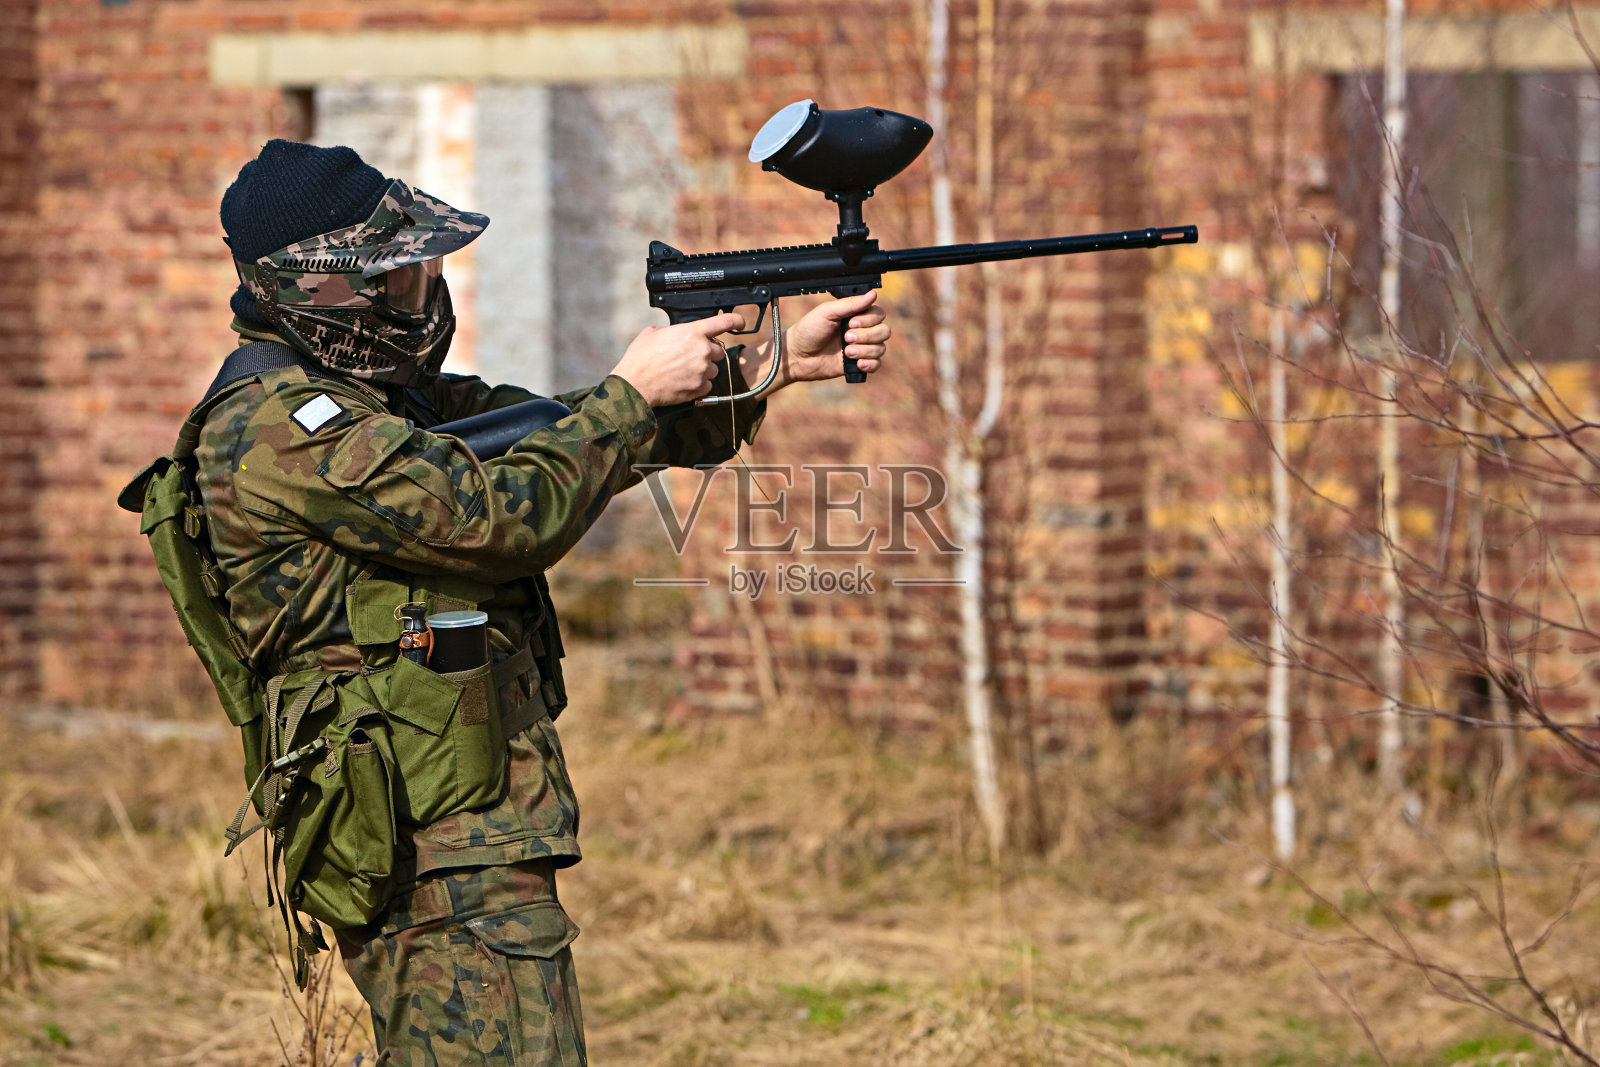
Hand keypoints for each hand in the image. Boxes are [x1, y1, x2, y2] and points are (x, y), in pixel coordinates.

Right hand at [611, 312, 744, 406]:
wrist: (636, 383)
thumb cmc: (641, 358)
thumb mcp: (653, 333)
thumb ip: (670, 330)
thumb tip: (672, 334)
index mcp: (692, 332)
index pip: (724, 322)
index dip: (736, 320)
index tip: (740, 323)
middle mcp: (702, 350)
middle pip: (718, 350)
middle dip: (707, 353)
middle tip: (690, 357)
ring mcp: (703, 370)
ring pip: (713, 369)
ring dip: (703, 369)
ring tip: (683, 371)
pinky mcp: (700, 387)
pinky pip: (707, 385)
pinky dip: (698, 384)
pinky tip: (683, 382)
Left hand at [773, 291, 890, 385]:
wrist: (797, 356)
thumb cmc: (808, 331)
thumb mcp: (827, 312)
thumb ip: (850, 304)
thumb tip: (873, 294)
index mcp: (855, 315)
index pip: (878, 314)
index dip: (868, 319)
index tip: (851, 323)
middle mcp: (862, 330)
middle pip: (883, 331)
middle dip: (866, 336)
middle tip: (846, 337)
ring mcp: (861, 348)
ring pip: (881, 348)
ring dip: (865, 350)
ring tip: (847, 352)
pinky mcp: (858, 364)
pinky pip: (877, 364)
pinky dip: (870, 363)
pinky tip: (857, 363)